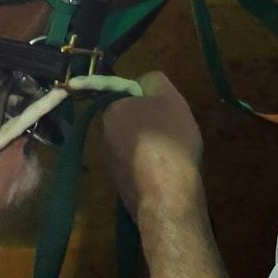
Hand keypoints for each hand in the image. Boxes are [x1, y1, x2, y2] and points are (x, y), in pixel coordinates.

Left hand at [102, 71, 204, 223]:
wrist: (167, 195)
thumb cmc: (169, 140)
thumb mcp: (170, 98)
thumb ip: (154, 81)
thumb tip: (144, 82)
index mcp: (111, 111)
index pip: (126, 95)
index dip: (148, 100)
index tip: (165, 110)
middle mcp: (104, 136)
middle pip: (129, 120)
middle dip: (148, 123)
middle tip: (172, 129)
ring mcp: (110, 163)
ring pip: (133, 144)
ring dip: (149, 146)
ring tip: (173, 153)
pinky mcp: (120, 184)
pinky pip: (136, 166)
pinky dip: (149, 166)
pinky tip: (167, 171)